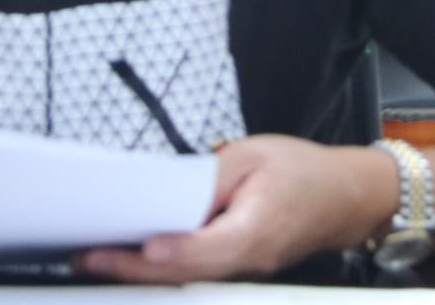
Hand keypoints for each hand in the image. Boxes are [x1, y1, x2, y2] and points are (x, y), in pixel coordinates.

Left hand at [76, 135, 392, 282]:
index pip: (206, 249)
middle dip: (133, 269)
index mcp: (256, 228)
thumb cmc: (304, 172)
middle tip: (88, 258)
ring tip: (97, 260)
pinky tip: (135, 259)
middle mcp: (250, 260)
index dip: (170, 252)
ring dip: (142, 274)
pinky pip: (199, 274)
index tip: (137, 247)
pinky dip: (164, 270)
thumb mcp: (254, 155)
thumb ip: (210, 178)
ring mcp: (246, 270)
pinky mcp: (241, 268)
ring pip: (189, 280)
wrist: (347, 197)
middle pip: (185, 274)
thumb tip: (170, 193)